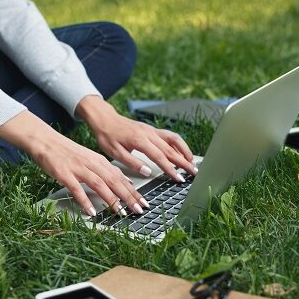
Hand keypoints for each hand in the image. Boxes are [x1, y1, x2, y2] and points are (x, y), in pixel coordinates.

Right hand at [0, 111, 145, 215]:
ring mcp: (78, 169)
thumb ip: (107, 171)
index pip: (121, 177)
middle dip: (128, 197)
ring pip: (99, 185)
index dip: (133, 191)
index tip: (143, 202)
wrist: (46, 141)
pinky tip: (91, 211)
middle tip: (138, 210)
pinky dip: (85, 201)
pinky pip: (77, 189)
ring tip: (120, 213)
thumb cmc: (68, 153)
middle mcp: (92, 164)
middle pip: (114, 181)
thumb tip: (125, 183)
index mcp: (100, 161)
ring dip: (111, 200)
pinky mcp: (65, 174)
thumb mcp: (91, 159)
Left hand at [76, 96, 197, 180]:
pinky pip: (169, 136)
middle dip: (184, 162)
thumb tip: (147, 172)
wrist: (105, 119)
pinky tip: (182, 152)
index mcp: (139, 140)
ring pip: (174, 139)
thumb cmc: (108, 136)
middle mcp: (149, 134)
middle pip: (171, 149)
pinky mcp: (152, 130)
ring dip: (185, 151)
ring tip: (191, 162)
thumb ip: (132, 163)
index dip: (171, 169)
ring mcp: (152, 130)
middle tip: (193, 172)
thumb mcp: (115, 153)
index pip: (160, 157)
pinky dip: (179, 144)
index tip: (179, 178)